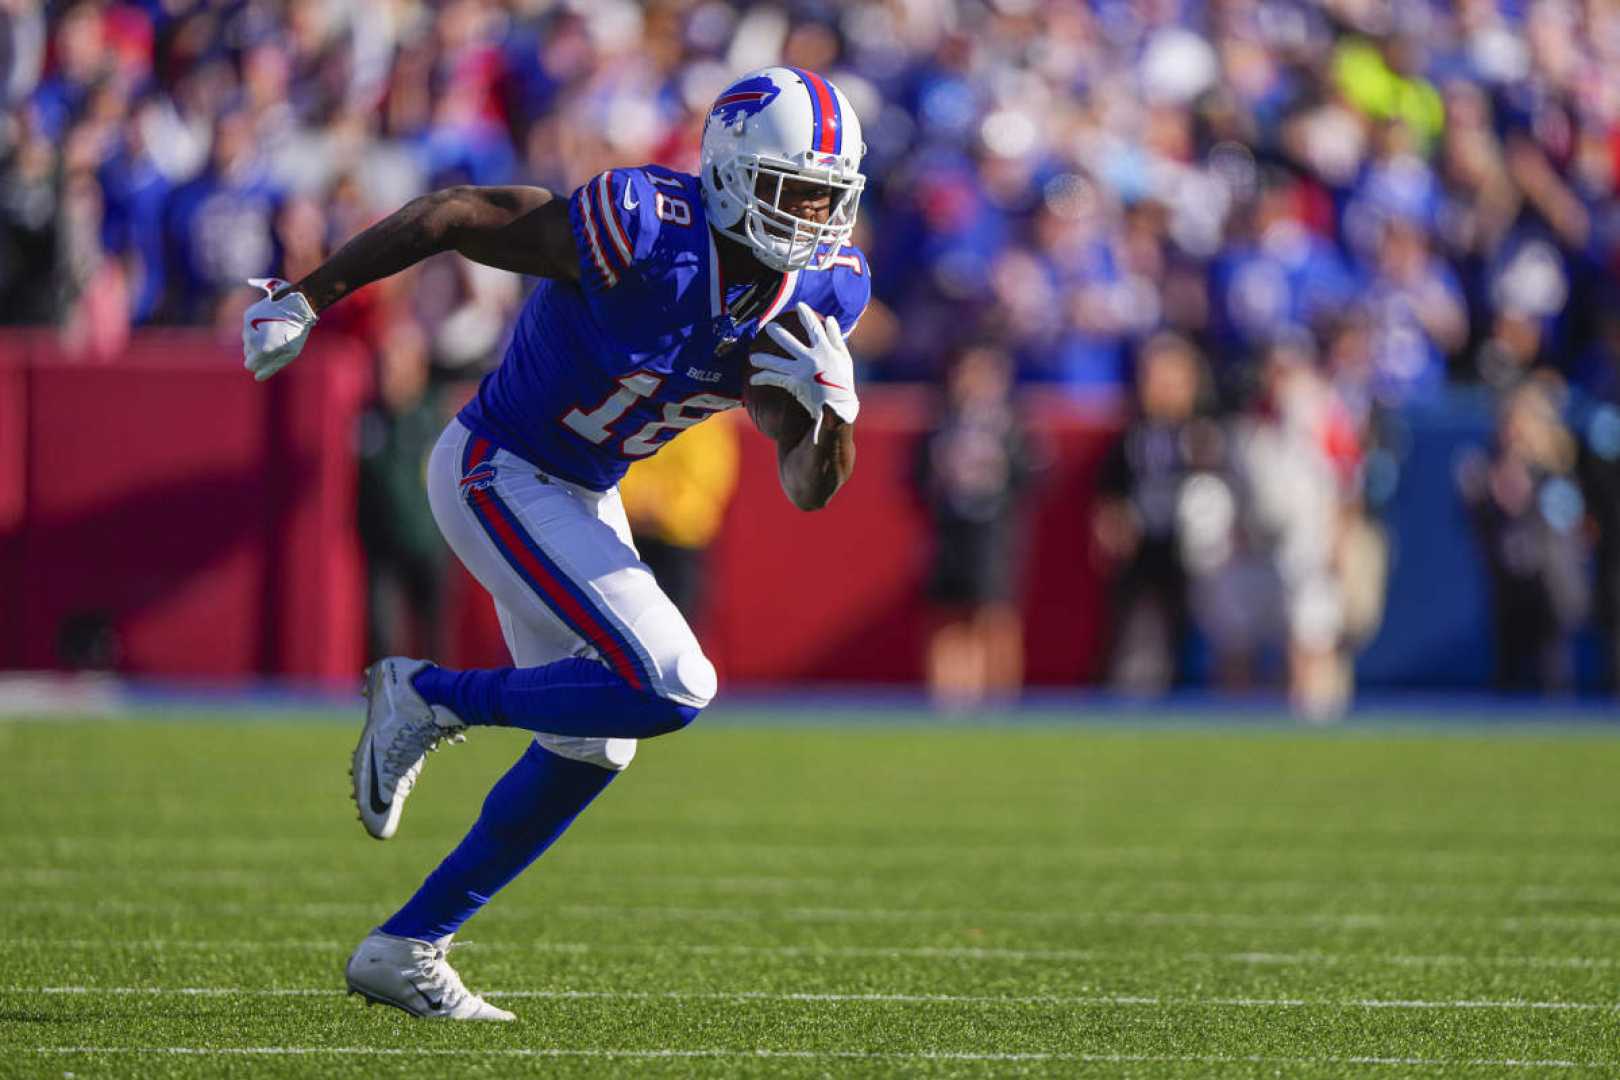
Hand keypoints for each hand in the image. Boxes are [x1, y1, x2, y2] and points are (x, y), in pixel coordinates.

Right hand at [242, 278, 317, 381]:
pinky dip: (256, 328)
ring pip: (246, 340)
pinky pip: (248, 328)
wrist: (296, 305)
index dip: (259, 364)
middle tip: (274, 344)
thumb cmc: (296, 332)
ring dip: (257, 340)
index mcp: (261, 350)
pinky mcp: (247, 315)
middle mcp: (250, 338)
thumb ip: (272, 367)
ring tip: (273, 332)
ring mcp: (247, 325)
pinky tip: (269, 322)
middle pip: (247, 354)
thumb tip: (257, 377)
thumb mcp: (289, 354)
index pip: (249, 365)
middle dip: (258, 352)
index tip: (270, 358)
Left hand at [749, 302, 858, 442]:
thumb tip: (831, 319)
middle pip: (789, 342)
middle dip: (777, 333)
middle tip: (768, 327)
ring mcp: (800, 371)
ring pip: (776, 362)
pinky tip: (753, 380)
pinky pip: (774, 379)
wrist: (838, 408)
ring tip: (752, 358)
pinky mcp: (793, 384)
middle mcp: (810, 358)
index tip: (799, 306)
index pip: (814, 328)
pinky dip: (763, 378)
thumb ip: (836, 338)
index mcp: (825, 350)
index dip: (806, 315)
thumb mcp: (844, 359)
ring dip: (763, 359)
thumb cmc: (843, 385)